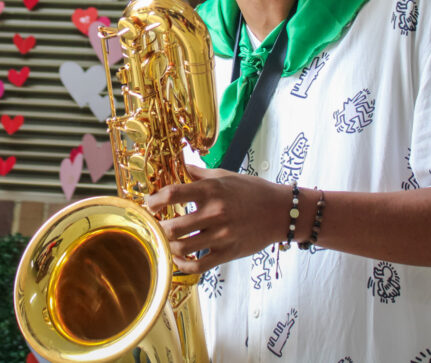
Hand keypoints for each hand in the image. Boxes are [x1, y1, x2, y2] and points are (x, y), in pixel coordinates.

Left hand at [145, 165, 288, 272]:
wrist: (280, 211)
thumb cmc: (252, 190)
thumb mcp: (225, 175)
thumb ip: (200, 173)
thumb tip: (182, 164)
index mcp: (211, 191)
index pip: (173, 194)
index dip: (155, 200)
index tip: (150, 204)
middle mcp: (214, 213)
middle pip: (173, 227)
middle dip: (159, 228)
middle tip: (157, 225)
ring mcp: (221, 236)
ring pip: (182, 248)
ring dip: (169, 246)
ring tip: (167, 241)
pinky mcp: (228, 253)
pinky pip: (198, 265)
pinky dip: (183, 265)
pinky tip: (179, 258)